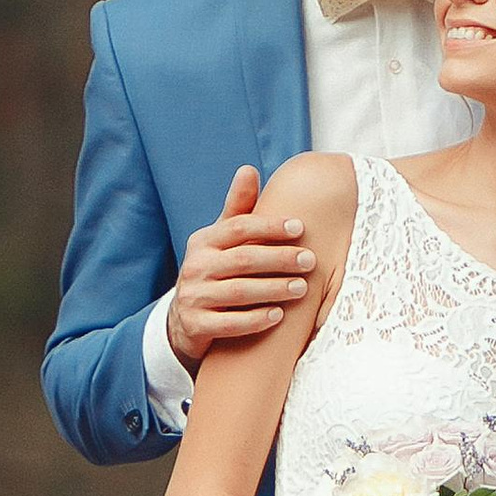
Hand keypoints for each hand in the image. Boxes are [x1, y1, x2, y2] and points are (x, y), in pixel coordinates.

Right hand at [170, 166, 315, 367]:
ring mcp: (193, 297)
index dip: (270, 226)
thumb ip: (238, 209)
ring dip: (273, 289)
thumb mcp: (221, 240)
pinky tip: (279, 316)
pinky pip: (229, 323)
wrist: (186, 320)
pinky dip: (255, 320)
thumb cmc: (215, 271)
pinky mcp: (195, 325)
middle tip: (310, 261)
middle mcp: (196, 266)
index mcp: (204, 241)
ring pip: (238, 292)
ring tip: (302, 288)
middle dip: (279, 258)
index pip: (239, 227)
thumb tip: (248, 169)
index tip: (300, 227)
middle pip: (243, 259)